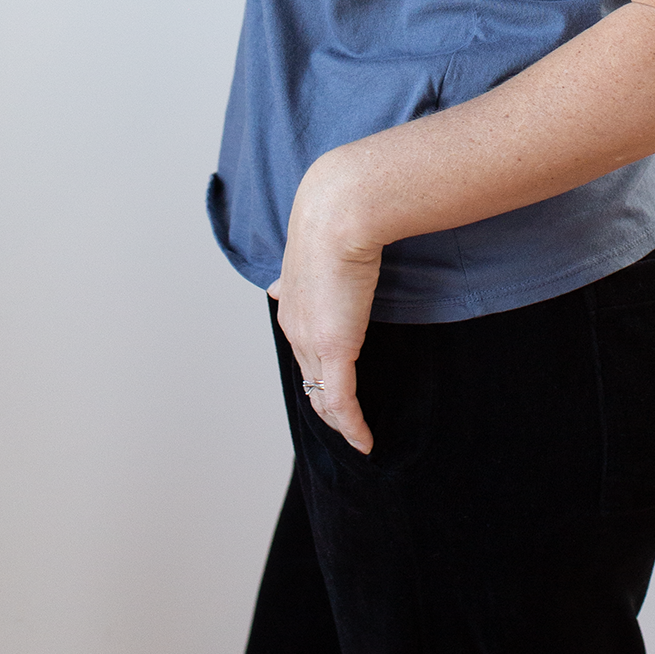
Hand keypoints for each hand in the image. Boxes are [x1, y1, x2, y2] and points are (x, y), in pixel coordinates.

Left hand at [268, 162, 382, 455]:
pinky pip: (342, 402)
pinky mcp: (334, 349)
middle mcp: (295, 326)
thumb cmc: (338, 213)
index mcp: (290, 301)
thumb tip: (304, 251)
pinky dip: (352, 426)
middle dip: (326, 402)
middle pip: (310, 378)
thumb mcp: (321, 237)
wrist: (338, 211)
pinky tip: (364, 442)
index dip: (315, 368)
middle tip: (346, 420)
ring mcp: (311, 341)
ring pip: (323, 396)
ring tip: (356, 436)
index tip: (330, 380)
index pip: (301, 347)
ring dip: (340, 420)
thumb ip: (317, 254)